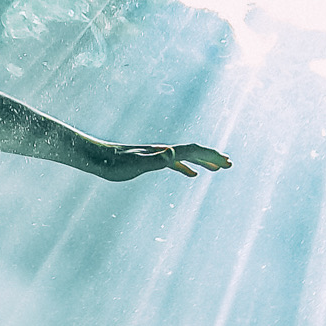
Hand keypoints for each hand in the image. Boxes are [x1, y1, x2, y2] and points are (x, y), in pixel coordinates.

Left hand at [101, 142, 231, 181]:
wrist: (96, 158)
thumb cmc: (114, 164)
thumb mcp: (135, 165)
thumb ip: (155, 160)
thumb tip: (173, 154)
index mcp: (163, 152)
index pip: (193, 151)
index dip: (210, 156)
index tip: (226, 163)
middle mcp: (163, 151)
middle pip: (193, 152)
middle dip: (212, 158)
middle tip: (229, 165)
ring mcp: (157, 155)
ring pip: (186, 157)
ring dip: (203, 162)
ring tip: (217, 169)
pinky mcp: (150, 161)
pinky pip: (175, 164)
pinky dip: (187, 167)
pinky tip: (191, 175)